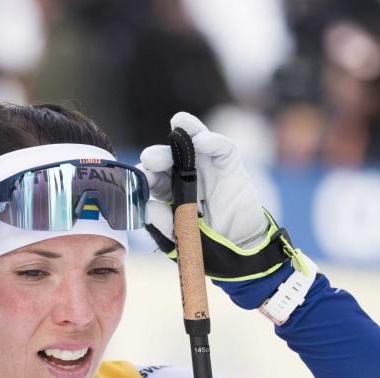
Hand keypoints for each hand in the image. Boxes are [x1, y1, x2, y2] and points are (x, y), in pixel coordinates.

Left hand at [139, 112, 268, 250]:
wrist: (239, 249)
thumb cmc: (206, 244)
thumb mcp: (180, 238)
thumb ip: (163, 224)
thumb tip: (146, 207)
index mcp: (167, 192)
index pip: (152, 179)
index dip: (145, 178)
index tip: (140, 183)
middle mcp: (184, 176)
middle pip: (167, 158)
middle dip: (157, 156)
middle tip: (150, 159)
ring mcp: (206, 168)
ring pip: (193, 142)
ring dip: (184, 133)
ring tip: (177, 124)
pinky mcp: (229, 166)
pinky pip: (221, 148)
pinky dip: (212, 140)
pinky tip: (203, 140)